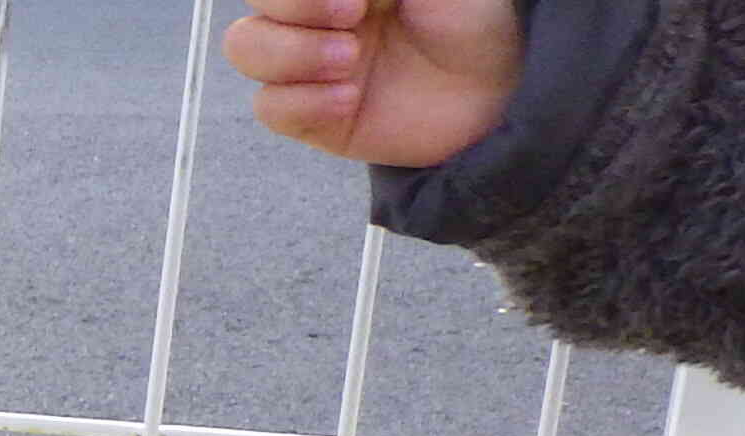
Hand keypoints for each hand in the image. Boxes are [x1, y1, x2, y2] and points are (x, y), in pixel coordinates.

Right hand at [222, 0, 521, 166]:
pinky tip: (349, 99)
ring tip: (351, 62)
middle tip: (354, 17)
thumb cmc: (472, 19)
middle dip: (295, 8)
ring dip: (291, 54)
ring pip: (246, 48)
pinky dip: (302, 102)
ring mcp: (310, 65)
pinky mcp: (313, 116)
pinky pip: (270, 107)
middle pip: (253, 6)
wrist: (498, 94)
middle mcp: (316, 15)